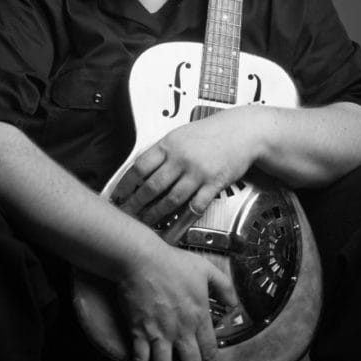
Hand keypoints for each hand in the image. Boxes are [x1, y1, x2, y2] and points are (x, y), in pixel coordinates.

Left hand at [113, 108, 262, 224]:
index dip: (126, 184)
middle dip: (136, 204)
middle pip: (152, 186)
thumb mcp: (181, 134)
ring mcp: (198, 172)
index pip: (140, 166)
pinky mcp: (214, 184)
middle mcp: (181, 158)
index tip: (118, 195)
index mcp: (169, 144)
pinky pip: (195, 207)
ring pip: (171, 200)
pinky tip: (173, 229)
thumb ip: (162, 152)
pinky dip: (182, 221)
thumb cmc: (212, 132)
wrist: (243, 131)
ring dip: (155, 215)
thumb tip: (140, 169)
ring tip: (145, 224)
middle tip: (127, 215)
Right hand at [118, 238, 236, 360]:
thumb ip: (224, 286)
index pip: (211, 354)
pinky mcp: (139, 331)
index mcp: (198, 317)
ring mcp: (159, 333)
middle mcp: (180, 330)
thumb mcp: (205, 269)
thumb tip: (234, 304)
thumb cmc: (172, 263)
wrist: (141, 259)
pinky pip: (140, 360)